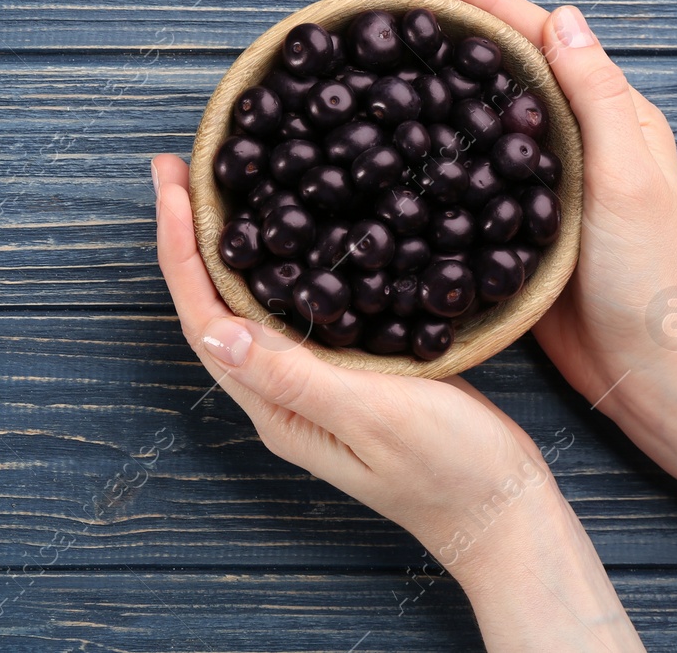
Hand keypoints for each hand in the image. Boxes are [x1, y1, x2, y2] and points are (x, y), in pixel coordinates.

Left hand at [152, 152, 557, 563]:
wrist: (504, 509)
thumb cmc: (446, 469)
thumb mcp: (369, 416)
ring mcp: (313, 382)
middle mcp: (280, 394)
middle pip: (214, 304)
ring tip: (215, 185)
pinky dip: (281, 260)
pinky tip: (291, 227)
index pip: (204, 319)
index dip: (181, 250)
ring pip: (251, 302)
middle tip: (177, 168)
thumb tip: (216, 332)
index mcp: (273, 408)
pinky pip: (297, 305)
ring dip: (228, 244)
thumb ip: (293, 377)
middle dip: (191, 235)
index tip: (172, 186)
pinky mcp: (350, 369)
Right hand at [379, 0, 676, 413]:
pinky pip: (468, 162)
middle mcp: (574, 136)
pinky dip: (431, 135)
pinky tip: (392, 134)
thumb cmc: (652, 276)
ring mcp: (543, 178)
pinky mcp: (516, 220)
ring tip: (378, 49)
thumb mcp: (629, 177)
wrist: (649, 369)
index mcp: (609, 113)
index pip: (536, 35)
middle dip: (445, 24)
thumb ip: (597, 97)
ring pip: (478, 108)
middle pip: (501, 62)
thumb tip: (562, 16)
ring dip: (432, 73)